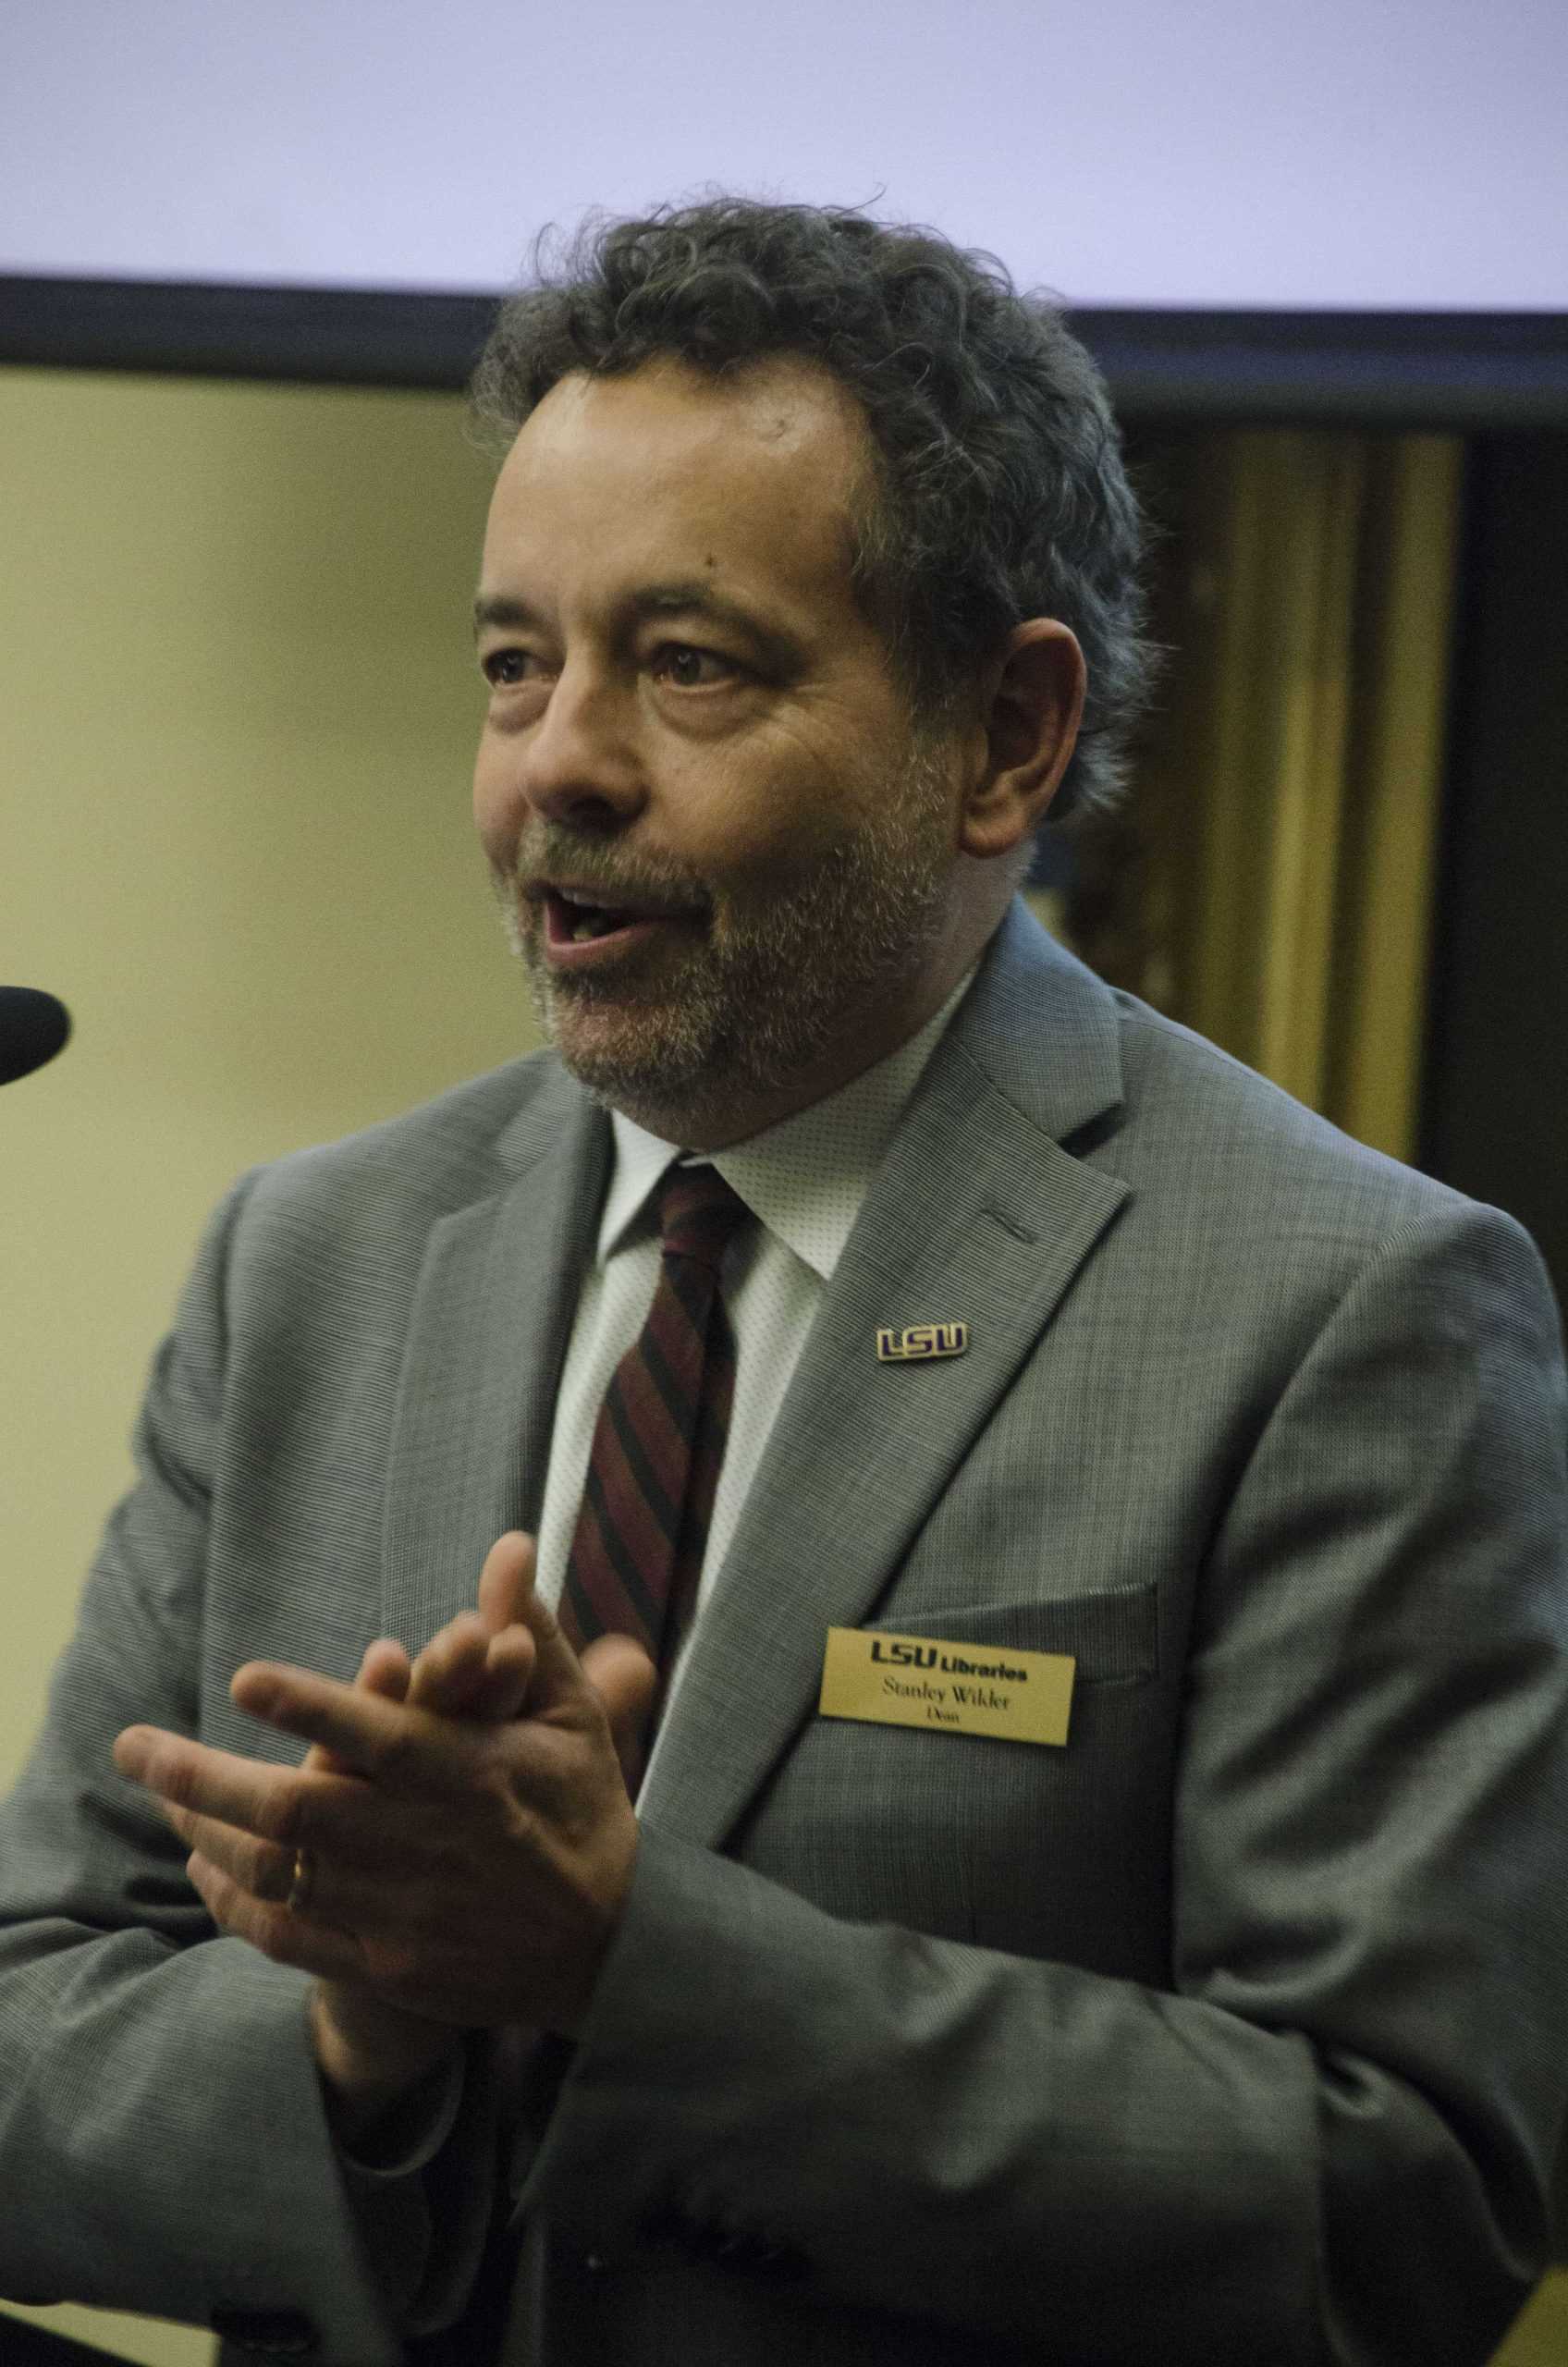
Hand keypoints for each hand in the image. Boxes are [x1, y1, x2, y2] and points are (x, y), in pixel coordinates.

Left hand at [113, 1535, 658, 2071]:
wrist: (605, 1951)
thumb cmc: (582, 1810)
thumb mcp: (572, 1717)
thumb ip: (529, 1632)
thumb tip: (510, 1544)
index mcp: (471, 1774)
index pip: (379, 1735)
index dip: (310, 1708)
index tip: (243, 1678)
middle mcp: (426, 1843)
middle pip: (296, 1811)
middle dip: (202, 1779)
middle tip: (132, 1747)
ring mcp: (399, 1913)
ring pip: (277, 1873)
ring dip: (206, 1833)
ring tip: (160, 1795)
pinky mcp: (384, 1966)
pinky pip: (287, 1935)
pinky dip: (234, 1902)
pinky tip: (205, 1867)